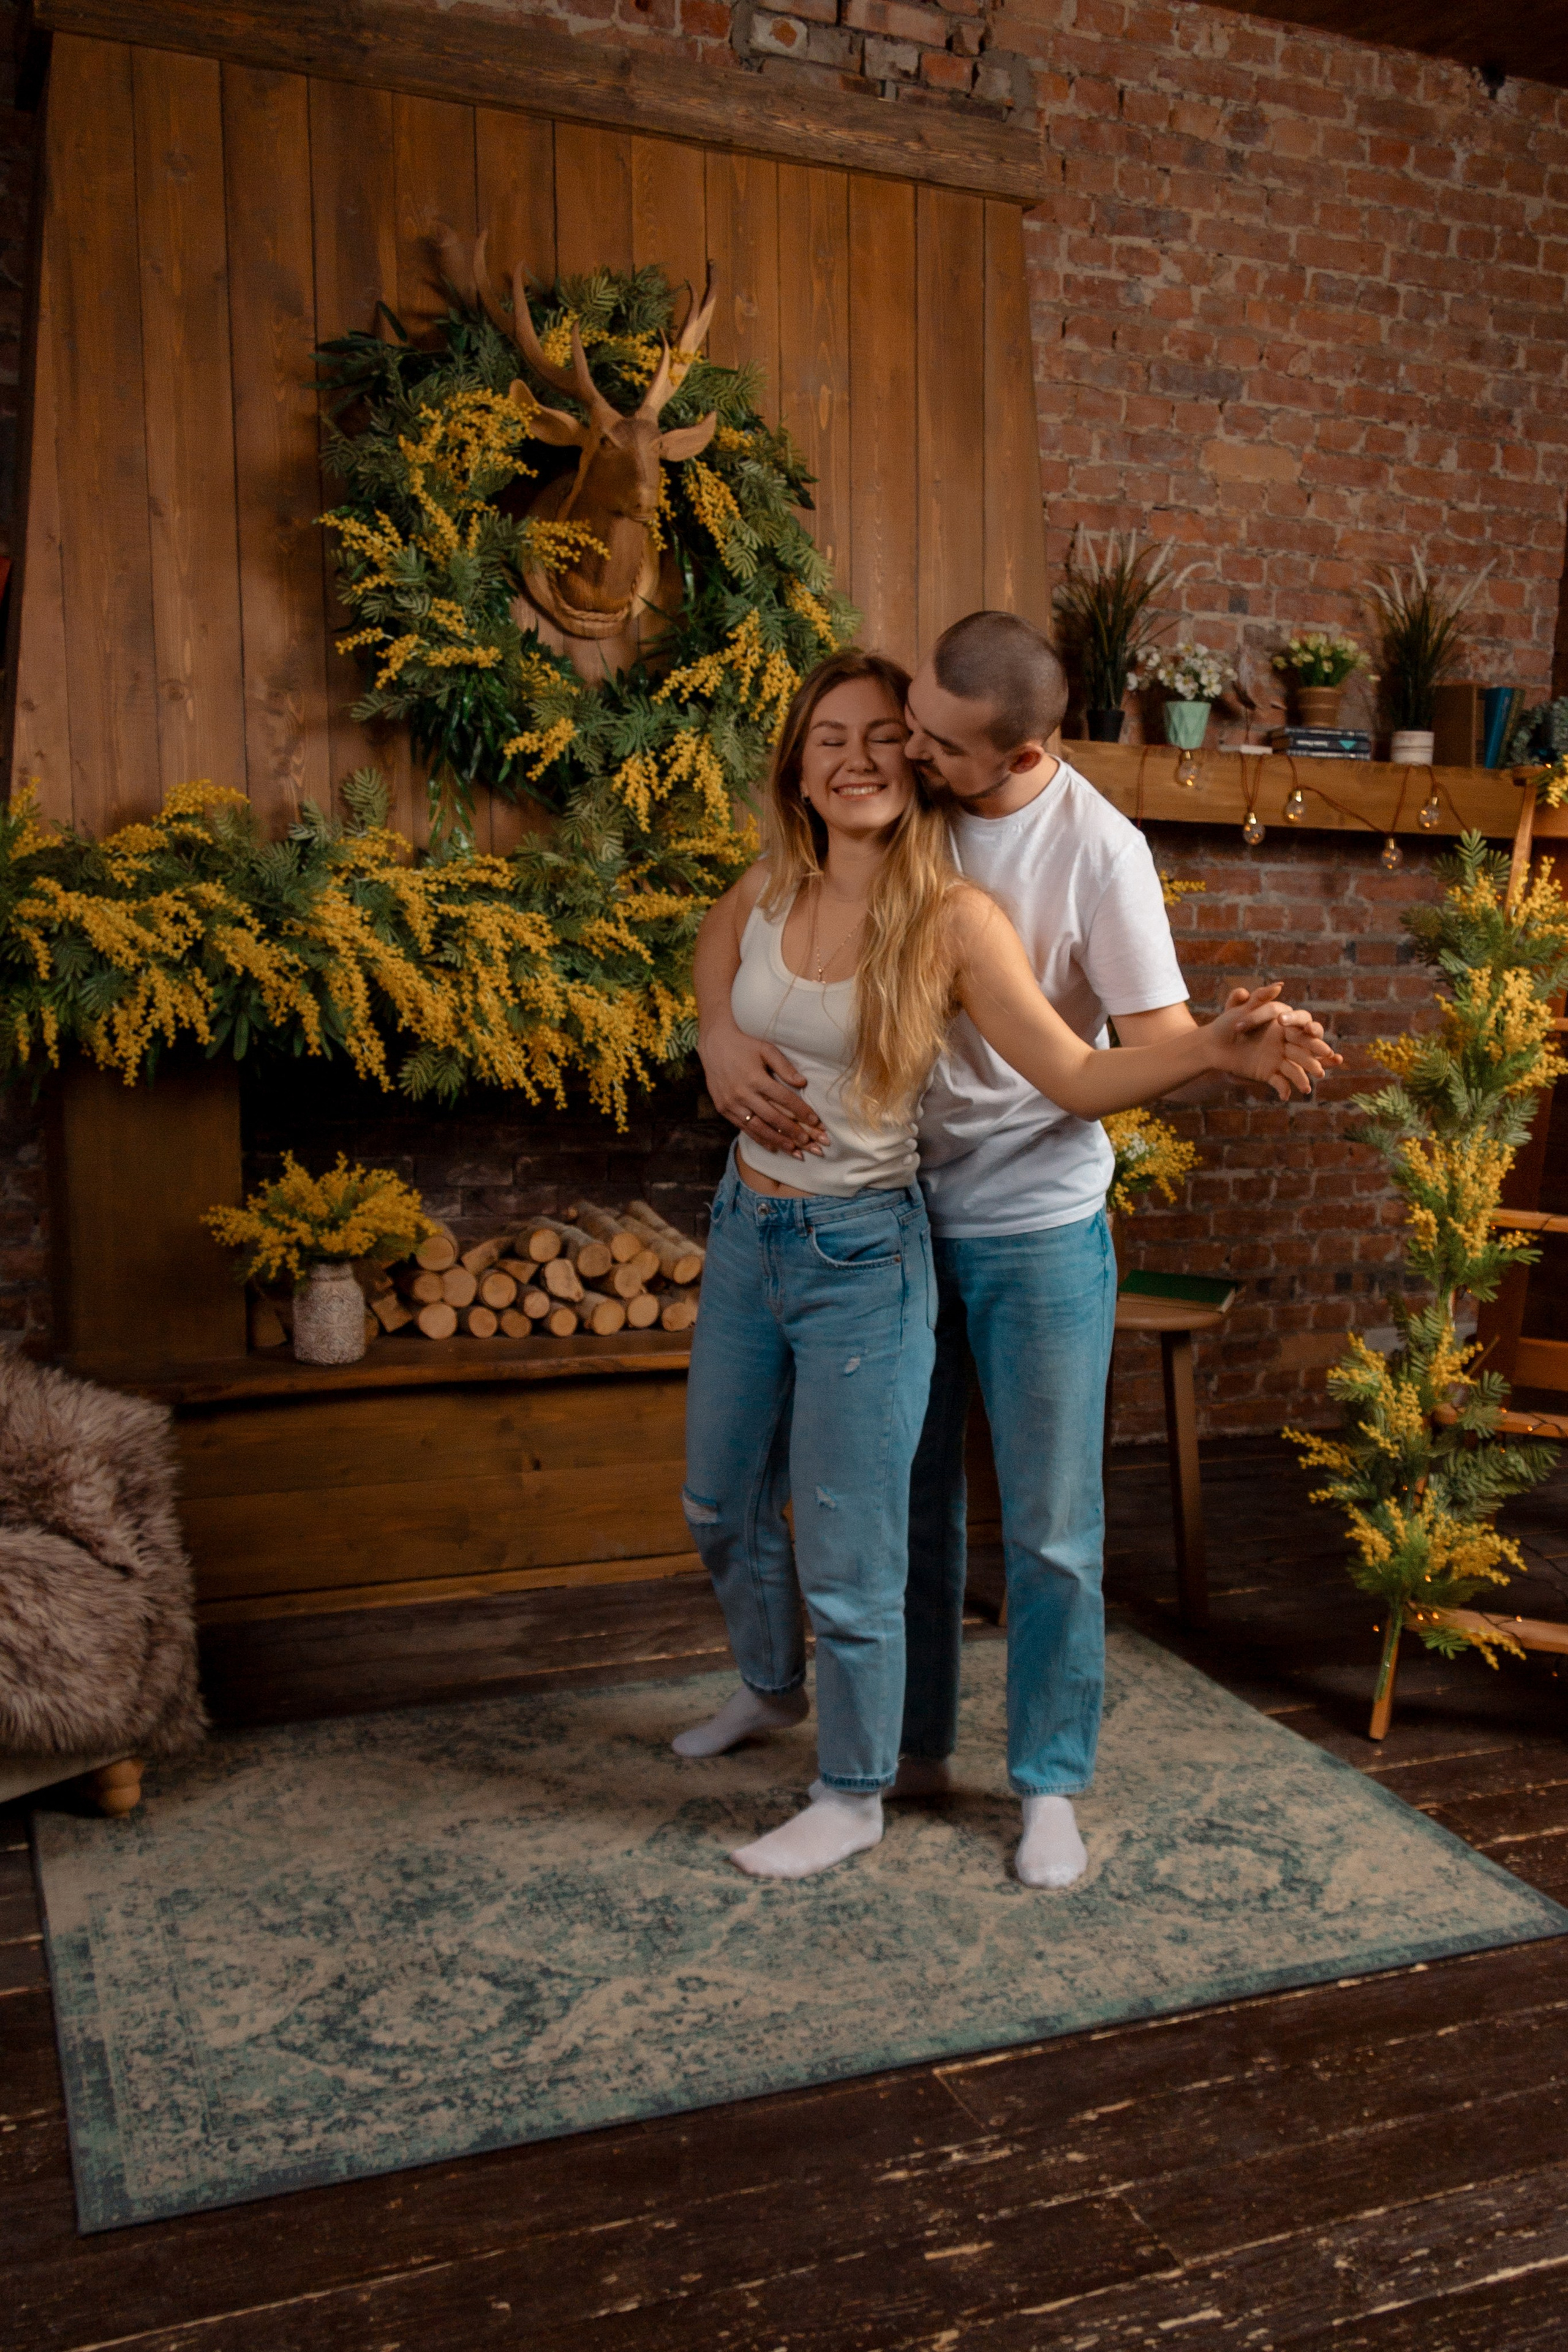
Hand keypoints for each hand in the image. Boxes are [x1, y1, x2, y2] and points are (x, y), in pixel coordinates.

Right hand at [699, 1021, 827, 1156]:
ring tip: (795, 1152)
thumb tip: (802, 1083)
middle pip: (774, 1118)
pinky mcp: (724, 1109)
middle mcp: (743, 1094)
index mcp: (756, 1078)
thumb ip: (784, 1066)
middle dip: (794, 1132)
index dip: (802, 1111)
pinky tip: (773, 1147)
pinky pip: (744, 1128)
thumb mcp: (766, 1049)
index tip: (817, 1122)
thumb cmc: (745, 1044)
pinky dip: (760, 1139)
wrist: (714, 1045)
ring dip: (779, 1141)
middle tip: (811, 1144)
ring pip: (759, 1128)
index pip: (785, 1099)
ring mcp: (732, 1104)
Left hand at [1209, 984, 1341, 1099]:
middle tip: (1327, 1054)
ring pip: (1296, 1067)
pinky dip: (1283, 1089)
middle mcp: (1285, 1040)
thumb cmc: (1227, 1023)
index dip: (1307, 1027)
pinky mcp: (1269, 1072)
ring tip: (1311, 1083)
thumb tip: (1279, 986)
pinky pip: (1280, 1081)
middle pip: (1306, 1046)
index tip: (1309, 1029)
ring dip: (1304, 1075)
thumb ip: (1259, 997)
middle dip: (1316, 1050)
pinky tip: (1286, 1096)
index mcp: (1283, 1023)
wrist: (1212, 1045)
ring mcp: (1279, 1058)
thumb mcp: (1241, 1010)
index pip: (1301, 1023)